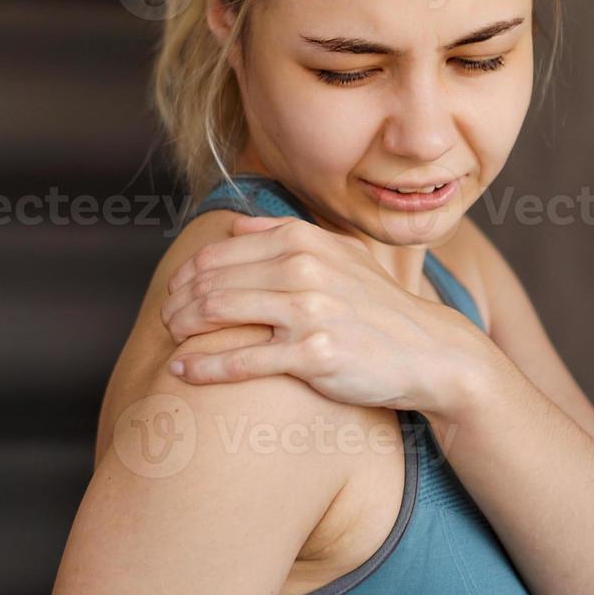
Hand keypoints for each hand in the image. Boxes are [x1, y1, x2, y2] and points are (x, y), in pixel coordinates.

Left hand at [159, 215, 490, 414]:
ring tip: (170, 339)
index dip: (186, 274)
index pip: (218, 252)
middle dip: (177, 301)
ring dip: (181, 328)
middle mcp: (302, 268)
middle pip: (210, 281)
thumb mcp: (338, 254)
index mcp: (302, 240)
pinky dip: (202, 364)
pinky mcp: (313, 355)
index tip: (173, 292)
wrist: (429, 351)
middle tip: (165, 319)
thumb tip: (235, 224)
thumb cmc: (375, 306)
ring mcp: (308, 311)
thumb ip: (284, 235)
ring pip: (216, 312)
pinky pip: (241, 359)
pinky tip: (180, 369)